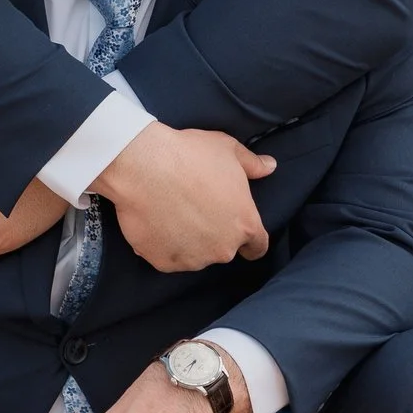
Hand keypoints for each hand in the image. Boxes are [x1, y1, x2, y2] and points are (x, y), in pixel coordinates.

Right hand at [93, 125, 273, 272]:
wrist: (143, 166)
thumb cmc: (189, 155)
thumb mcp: (228, 150)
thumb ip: (252, 164)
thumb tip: (269, 166)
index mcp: (244, 224)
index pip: (257, 246)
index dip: (250, 240)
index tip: (239, 232)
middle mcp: (223, 249)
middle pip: (223, 248)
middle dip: (214, 233)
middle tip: (196, 207)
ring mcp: (193, 259)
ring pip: (196, 255)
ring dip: (189, 240)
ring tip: (173, 211)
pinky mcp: (164, 263)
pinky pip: (168, 257)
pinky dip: (164, 245)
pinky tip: (156, 220)